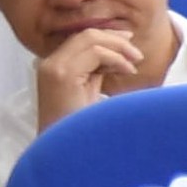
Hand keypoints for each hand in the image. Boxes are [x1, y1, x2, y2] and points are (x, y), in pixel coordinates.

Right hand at [30, 22, 151, 128]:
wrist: (66, 151)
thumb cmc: (81, 126)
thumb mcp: (89, 91)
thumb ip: (96, 70)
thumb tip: (117, 53)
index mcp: (54, 67)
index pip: (81, 40)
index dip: (107, 37)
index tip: (129, 41)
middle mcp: (49, 65)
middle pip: (86, 35)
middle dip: (116, 39)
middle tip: (137, 53)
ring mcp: (53, 68)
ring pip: (90, 39)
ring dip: (119, 48)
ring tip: (135, 62)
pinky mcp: (62, 75)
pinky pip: (95, 53)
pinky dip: (116, 58)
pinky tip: (127, 71)